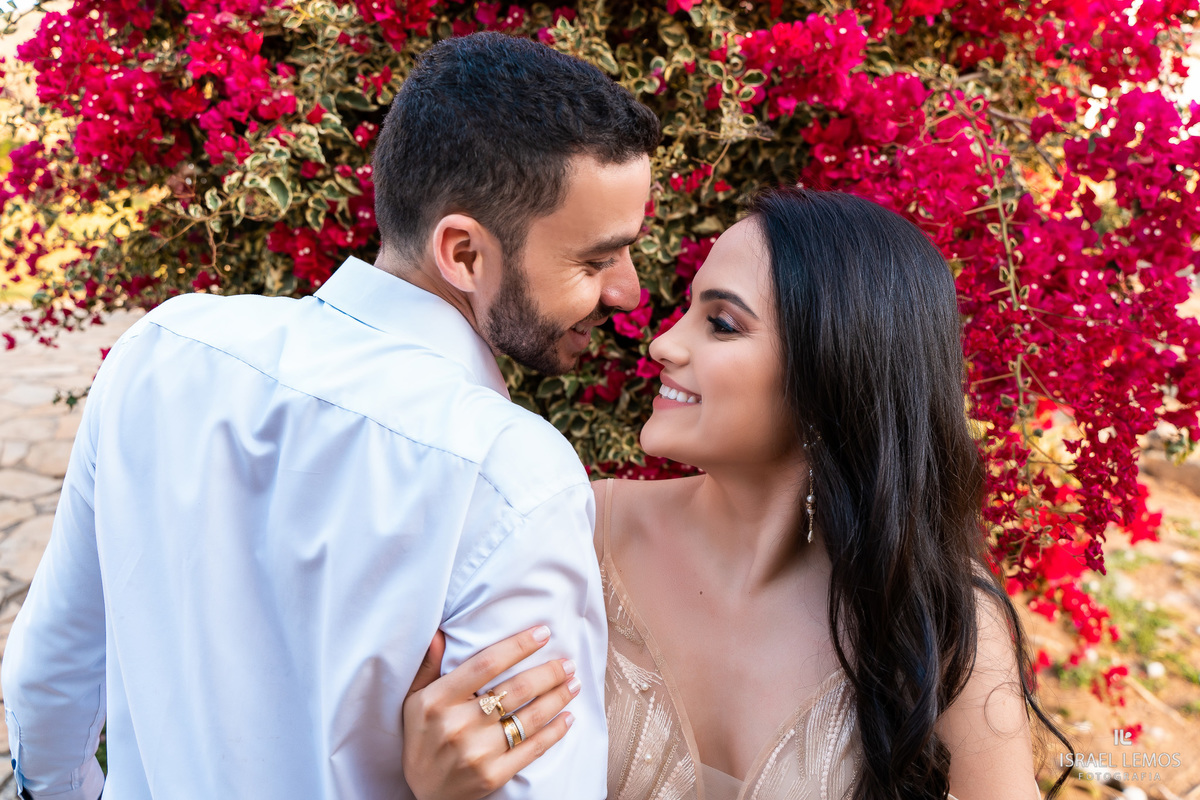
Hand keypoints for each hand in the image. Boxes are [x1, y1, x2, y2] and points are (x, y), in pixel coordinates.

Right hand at [402, 626, 581, 799]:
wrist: (423, 794)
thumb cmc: (422, 739)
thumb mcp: (414, 700)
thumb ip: (428, 666)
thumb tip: (439, 633)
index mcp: (439, 700)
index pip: (486, 664)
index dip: (518, 646)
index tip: (543, 633)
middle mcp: (459, 724)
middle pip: (516, 689)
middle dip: (549, 673)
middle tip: (568, 663)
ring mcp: (477, 752)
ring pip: (529, 717)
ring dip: (557, 697)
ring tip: (573, 684)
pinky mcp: (493, 775)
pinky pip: (532, 748)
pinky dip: (555, 731)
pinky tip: (568, 718)